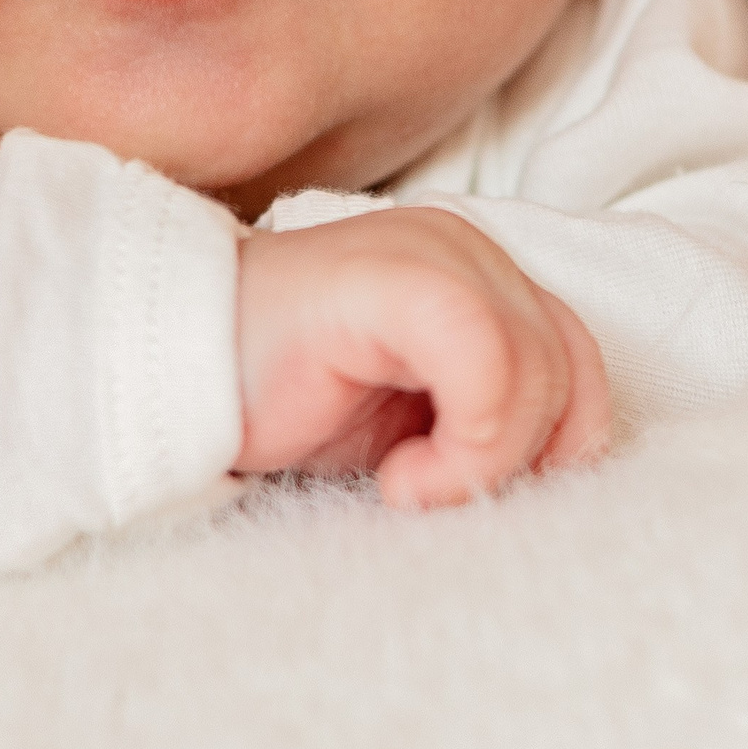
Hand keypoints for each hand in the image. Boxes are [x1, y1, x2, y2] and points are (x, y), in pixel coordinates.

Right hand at [234, 208, 611, 509]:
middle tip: (438, 498)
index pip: (581, 362)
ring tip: (407, 489)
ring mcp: (432, 252)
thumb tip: (561, 480)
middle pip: (570, 368)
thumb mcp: (410, 425)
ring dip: (485, 463)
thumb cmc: (280, 406)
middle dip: (519, 461)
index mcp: (477, 274)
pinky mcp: (393, 277)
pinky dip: (465, 445)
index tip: (486, 500)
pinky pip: (486, 359)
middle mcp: (465, 248)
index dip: (557, 447)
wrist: (165, 373)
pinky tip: (396, 480)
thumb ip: (486, 421)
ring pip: (538, 369)